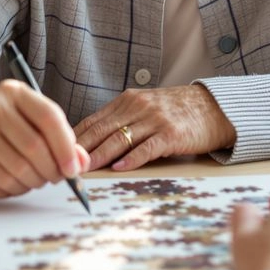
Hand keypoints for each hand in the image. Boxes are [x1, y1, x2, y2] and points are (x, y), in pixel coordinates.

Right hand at [0, 81, 89, 198]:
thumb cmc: (8, 127)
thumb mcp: (34, 120)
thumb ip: (62, 138)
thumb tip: (81, 163)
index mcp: (14, 92)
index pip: (48, 117)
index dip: (66, 148)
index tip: (74, 169)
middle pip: (33, 148)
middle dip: (51, 171)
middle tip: (56, 178)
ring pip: (16, 172)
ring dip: (32, 184)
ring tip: (34, 180)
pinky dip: (12, 192)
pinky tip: (15, 184)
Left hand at [74, 85, 235, 170]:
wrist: (213, 107)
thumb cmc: (176, 111)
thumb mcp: (144, 107)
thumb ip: (121, 120)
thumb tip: (91, 142)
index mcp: (127, 100)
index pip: (93, 120)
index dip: (74, 138)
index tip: (55, 151)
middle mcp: (137, 106)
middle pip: (101, 130)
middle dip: (79, 149)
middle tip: (61, 164)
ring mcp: (154, 119)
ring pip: (119, 139)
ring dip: (99, 156)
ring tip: (83, 169)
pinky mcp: (171, 133)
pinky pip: (146, 147)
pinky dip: (131, 158)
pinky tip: (119, 168)